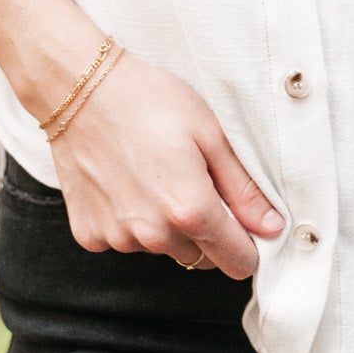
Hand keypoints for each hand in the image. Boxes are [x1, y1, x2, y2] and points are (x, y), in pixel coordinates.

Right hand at [47, 51, 284, 277]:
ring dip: (168, 226)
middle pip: (201, 258)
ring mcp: (118, 238)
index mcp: (190, 210)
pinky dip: (131, 220)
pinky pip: (125, 241)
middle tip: (195, 182)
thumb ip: (244, 189)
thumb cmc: (149, 101)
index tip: (243, 220)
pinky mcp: (90, 234)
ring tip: (156, 174)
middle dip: (208, 231)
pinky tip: (126, 182)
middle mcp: (154, 235)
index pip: (238, 262)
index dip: (248, 243)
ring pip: (163, 249)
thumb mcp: (210, 133)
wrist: (81, 90)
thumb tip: (271, 228)